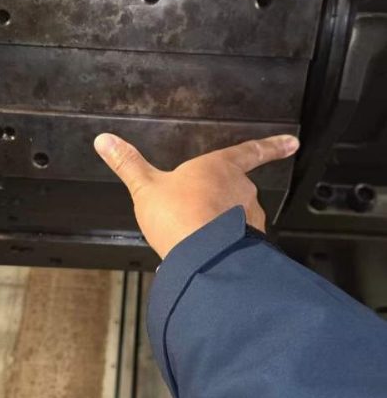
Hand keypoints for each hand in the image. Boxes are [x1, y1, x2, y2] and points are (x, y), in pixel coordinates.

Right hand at [94, 133, 298, 258]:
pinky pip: (238, 241)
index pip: (249, 151)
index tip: (293, 142)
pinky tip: (208, 255)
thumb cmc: (176, 215)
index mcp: (219, 167)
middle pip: (239, 189)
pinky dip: (226, 246)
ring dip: (226, 225)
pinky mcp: (249, 244)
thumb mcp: (145, 187)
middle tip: (203, 211)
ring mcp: (249, 217)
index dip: (272, 146)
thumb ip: (128, 164)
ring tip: (200, 237)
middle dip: (225, 199)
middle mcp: (241, 190)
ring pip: (240, 217)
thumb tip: (104, 140)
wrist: (201, 257)